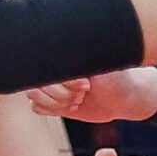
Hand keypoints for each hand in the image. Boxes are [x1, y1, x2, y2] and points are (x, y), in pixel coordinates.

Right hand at [27, 67, 156, 123]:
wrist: (123, 98)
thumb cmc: (115, 77)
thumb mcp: (101, 66)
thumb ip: (81, 60)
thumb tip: (63, 46)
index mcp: (62, 55)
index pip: (44, 67)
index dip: (65, 81)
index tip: (86, 85)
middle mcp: (53, 68)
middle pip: (36, 84)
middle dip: (62, 94)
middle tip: (85, 93)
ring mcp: (50, 85)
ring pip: (33, 96)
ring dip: (56, 102)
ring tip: (77, 100)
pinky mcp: (52, 101)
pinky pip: (36, 107)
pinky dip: (52, 109)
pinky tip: (72, 107)